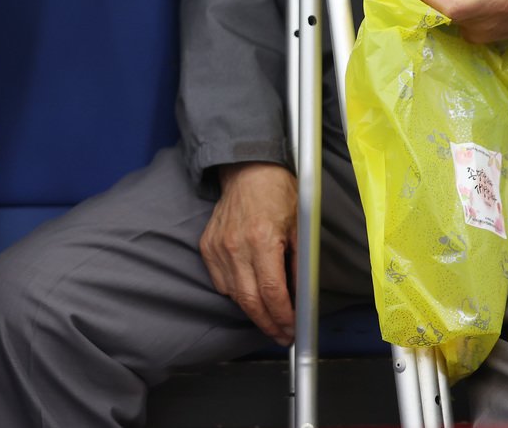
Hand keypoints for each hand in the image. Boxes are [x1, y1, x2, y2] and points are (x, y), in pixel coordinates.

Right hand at [200, 161, 297, 344]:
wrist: (247, 171)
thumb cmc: (278, 193)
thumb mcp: (300, 227)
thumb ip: (299, 264)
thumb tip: (300, 297)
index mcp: (262, 239)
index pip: (272, 292)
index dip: (283, 317)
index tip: (292, 329)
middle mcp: (236, 246)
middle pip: (250, 301)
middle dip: (268, 324)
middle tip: (282, 336)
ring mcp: (217, 247)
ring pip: (234, 295)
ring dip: (253, 312)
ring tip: (270, 319)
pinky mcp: (207, 246)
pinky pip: (220, 282)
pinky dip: (235, 293)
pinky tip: (249, 293)